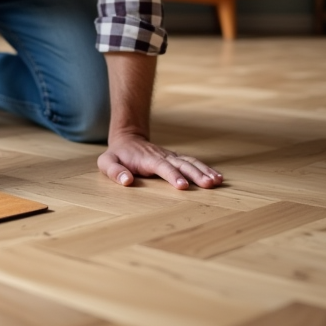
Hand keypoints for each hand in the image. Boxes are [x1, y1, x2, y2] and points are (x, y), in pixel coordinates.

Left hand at [98, 133, 222, 189]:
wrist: (128, 139)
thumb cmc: (117, 154)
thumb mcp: (107, 162)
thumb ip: (115, 171)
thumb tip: (126, 181)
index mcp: (148, 159)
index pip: (163, 167)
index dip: (173, 176)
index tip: (183, 186)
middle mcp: (163, 157)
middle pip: (182, 165)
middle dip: (196, 174)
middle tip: (209, 184)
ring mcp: (172, 157)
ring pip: (191, 162)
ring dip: (205, 171)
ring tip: (218, 181)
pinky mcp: (177, 159)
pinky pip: (193, 163)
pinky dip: (206, 169)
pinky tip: (218, 177)